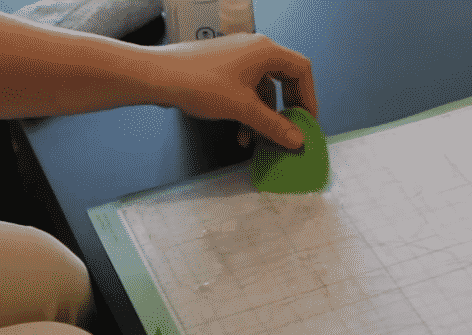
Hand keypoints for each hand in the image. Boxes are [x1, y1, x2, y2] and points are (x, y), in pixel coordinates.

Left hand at [150, 33, 317, 149]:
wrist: (157, 76)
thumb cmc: (201, 84)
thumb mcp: (243, 109)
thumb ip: (274, 126)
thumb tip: (298, 141)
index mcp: (265, 51)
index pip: (301, 70)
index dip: (309, 97)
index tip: (307, 121)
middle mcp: (254, 50)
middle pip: (285, 80)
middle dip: (286, 109)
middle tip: (289, 130)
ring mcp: (238, 59)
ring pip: (263, 90)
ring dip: (264, 117)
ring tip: (258, 141)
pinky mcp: (223, 69)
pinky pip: (246, 91)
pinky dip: (248, 112)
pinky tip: (241, 134)